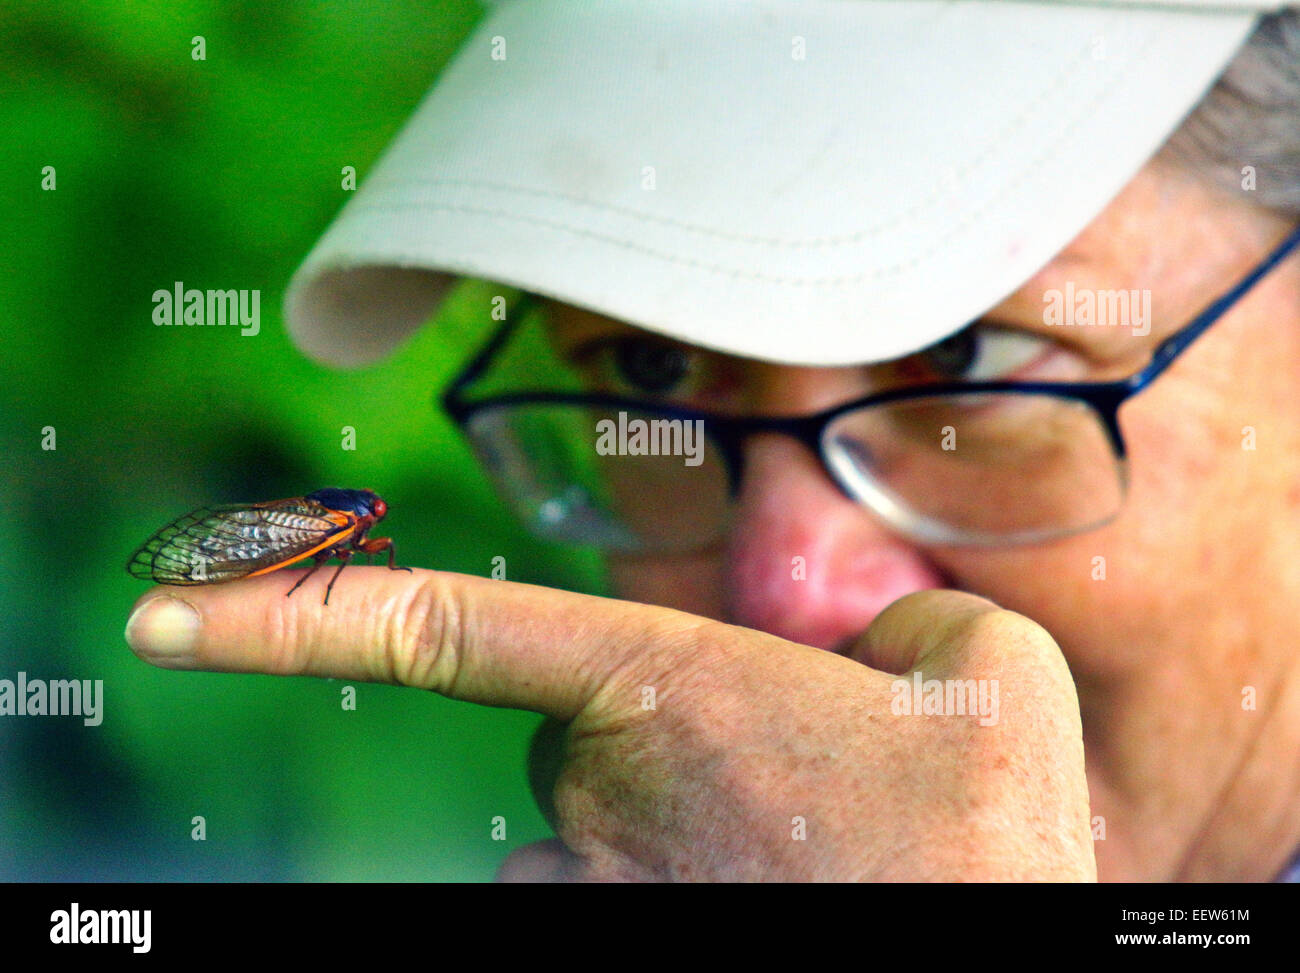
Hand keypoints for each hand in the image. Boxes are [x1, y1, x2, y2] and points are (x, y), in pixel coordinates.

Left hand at [124, 570, 1094, 880]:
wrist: (991, 942)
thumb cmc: (988, 839)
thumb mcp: (981, 667)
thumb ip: (890, 614)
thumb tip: (854, 646)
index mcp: (662, 687)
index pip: (440, 629)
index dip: (292, 613)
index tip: (164, 613)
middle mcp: (596, 793)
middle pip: (567, 726)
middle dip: (649, 730)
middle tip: (790, 780)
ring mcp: (594, 889)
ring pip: (588, 822)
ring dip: (670, 820)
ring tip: (798, 853)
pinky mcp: (604, 936)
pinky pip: (610, 890)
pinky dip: (674, 880)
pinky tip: (767, 888)